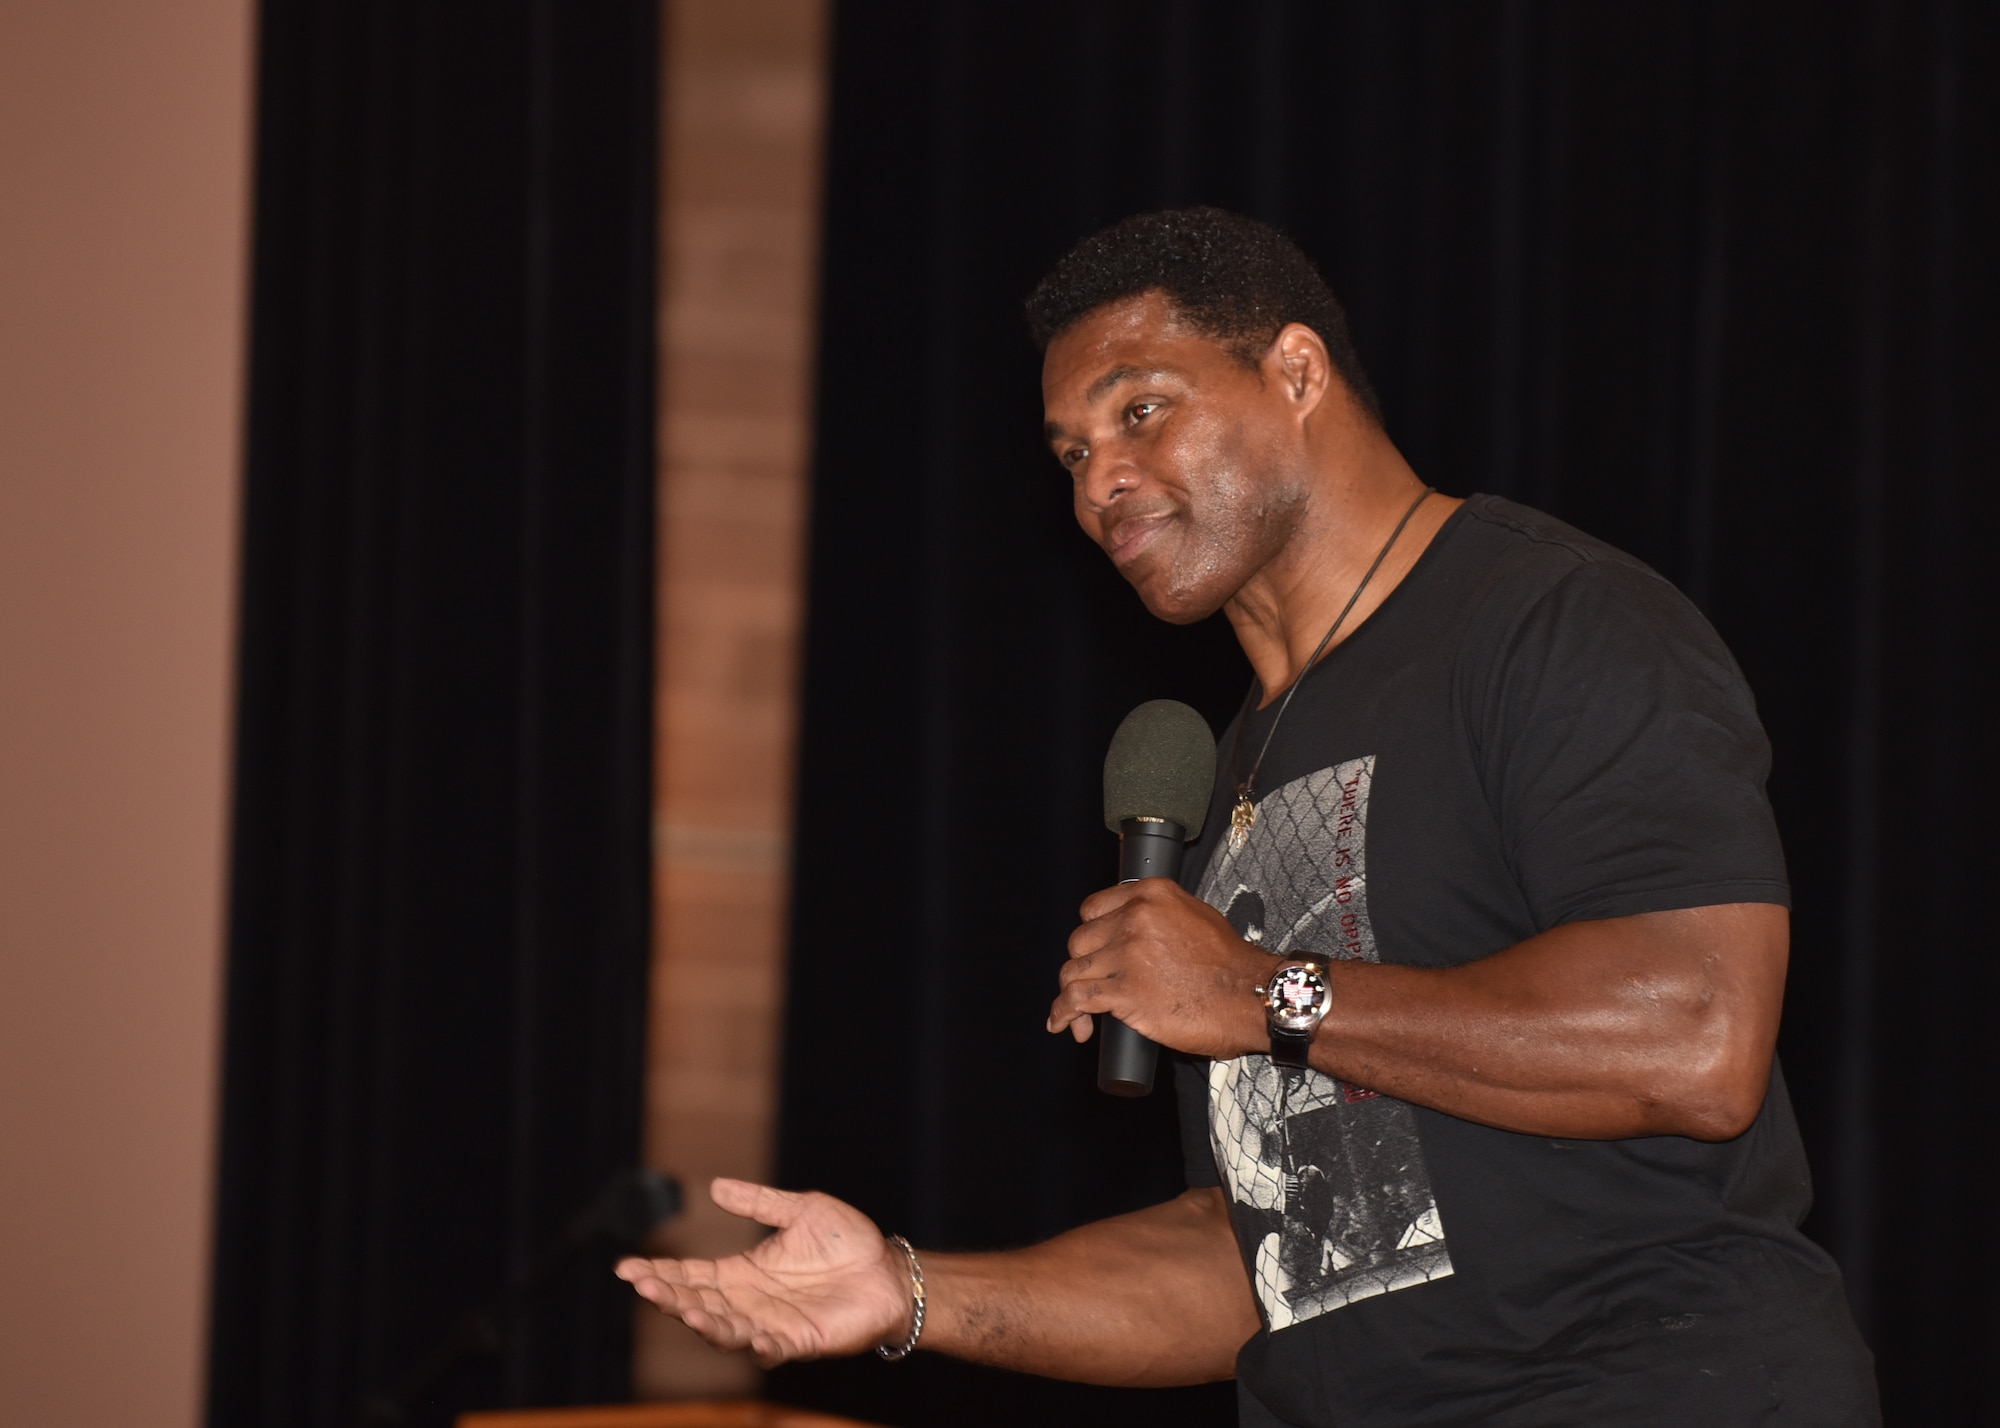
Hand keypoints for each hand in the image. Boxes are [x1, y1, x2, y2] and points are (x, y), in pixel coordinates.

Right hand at [615, 1177, 912, 1366]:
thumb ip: (759, 1202)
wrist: (890, 1271)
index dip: (660, 1272)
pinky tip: (732, 1330)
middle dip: (667, 1295)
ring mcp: (771, 1324)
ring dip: (701, 1320)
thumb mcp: (800, 1210)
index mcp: (744, 1272)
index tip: (625, 1267)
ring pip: (723, 1328)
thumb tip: (716, 1186)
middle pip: (697, 1302)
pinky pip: (766, 1346)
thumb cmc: (848, 1241)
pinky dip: (748, 1341)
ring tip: (682, 1307)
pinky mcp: (798, 1341)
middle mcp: (750, 1301)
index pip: (692, 1274)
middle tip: (641, 1284)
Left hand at [1048, 879, 1267, 1058]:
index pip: (1093, 908)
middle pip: (1080, 941)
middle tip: (1093, 986)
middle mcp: (1134, 918)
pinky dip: (1063, 1013)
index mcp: (1151, 895)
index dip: (1091, 934)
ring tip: (1078, 1016)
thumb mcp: (1196, 916)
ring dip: (1069, 994)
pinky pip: (1076, 999)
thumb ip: (1161, 914)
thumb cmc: (1230, 964)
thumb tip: (1133, 928)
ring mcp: (1127, 954)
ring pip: (1074, 970)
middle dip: (1083, 965)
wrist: (1251, 996)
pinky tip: (1064, 1024)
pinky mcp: (1124, 991)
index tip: (1094, 951)